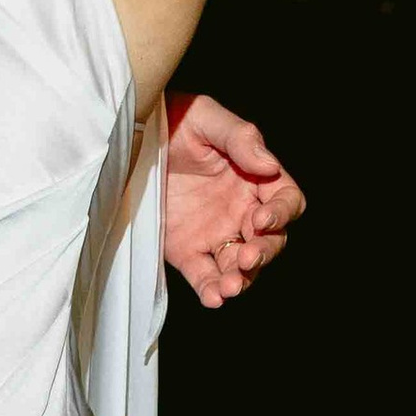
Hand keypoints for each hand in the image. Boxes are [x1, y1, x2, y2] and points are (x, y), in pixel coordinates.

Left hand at [163, 92, 304, 309]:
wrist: (129, 135)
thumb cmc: (175, 119)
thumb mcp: (207, 117)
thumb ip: (240, 138)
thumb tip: (270, 166)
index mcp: (254, 179)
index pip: (286, 201)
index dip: (281, 213)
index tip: (260, 218)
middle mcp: (240, 210)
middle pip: (270, 241)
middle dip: (264, 253)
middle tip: (246, 257)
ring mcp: (214, 233)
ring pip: (240, 265)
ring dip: (241, 279)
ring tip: (231, 287)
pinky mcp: (186, 250)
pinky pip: (204, 276)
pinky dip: (211, 290)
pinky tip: (213, 298)